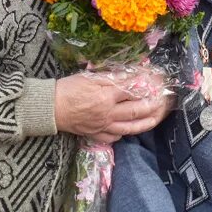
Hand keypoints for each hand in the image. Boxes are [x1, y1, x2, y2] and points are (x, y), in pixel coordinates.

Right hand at [54, 68, 169, 142]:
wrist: (49, 108)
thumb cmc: (67, 89)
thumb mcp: (89, 77)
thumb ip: (110, 77)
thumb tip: (128, 75)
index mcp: (106, 96)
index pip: (131, 90)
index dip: (144, 85)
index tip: (155, 81)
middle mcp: (108, 113)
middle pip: (135, 111)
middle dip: (151, 106)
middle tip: (162, 102)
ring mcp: (103, 126)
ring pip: (129, 127)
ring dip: (145, 123)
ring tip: (155, 119)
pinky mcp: (96, 134)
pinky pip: (115, 136)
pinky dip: (124, 132)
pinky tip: (128, 128)